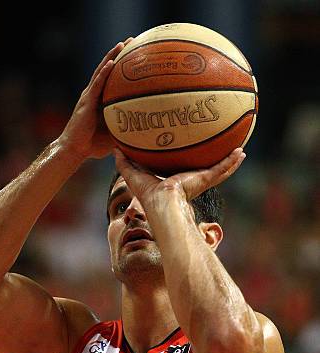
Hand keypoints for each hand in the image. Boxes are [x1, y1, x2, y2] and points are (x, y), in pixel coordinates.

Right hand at [59, 39, 132, 161]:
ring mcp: (89, 96)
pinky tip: (111, 63)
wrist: (75, 149)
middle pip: (107, 69)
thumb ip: (126, 129)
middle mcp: (93, 94)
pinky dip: (104, 73)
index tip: (135, 54)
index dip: (122, 65)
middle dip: (119, 54)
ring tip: (123, 44)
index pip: (112, 78)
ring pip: (101, 71)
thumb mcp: (114, 135)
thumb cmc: (92, 145)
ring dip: (112, 57)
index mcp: (99, 100)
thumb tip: (146, 132)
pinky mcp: (86, 102)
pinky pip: (97, 84)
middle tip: (133, 41)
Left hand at [114, 148, 245, 207]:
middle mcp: (189, 181)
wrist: (162, 202)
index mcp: (174, 181)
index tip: (189, 150)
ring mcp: (199, 181)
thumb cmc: (148, 194)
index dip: (185, 161)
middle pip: (203, 168)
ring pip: (217, 169)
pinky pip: (222, 170)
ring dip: (229, 161)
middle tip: (221, 147)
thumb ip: (124, 162)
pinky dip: (232, 163)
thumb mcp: (134, 174)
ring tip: (240, 150)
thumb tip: (114, 148)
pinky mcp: (205, 180)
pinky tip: (242, 153)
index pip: (181, 169)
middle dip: (211, 159)